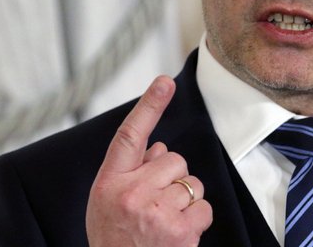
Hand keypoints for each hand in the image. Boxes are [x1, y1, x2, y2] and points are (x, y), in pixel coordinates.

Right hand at [86, 76, 212, 245]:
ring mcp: (156, 212)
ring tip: (164, 221)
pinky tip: (178, 233)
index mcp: (110, 181)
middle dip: (172, 177)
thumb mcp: (107, 202)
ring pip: (193, 183)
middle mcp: (131, 193)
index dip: (149, 105)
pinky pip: (204, 207)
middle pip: (174, 159)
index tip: (165, 82)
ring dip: (186, 199)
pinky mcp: (179, 231)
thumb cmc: (114, 238)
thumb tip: (159, 148)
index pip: (130, 135)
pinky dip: (197, 218)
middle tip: (155, 204)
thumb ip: (130, 172)